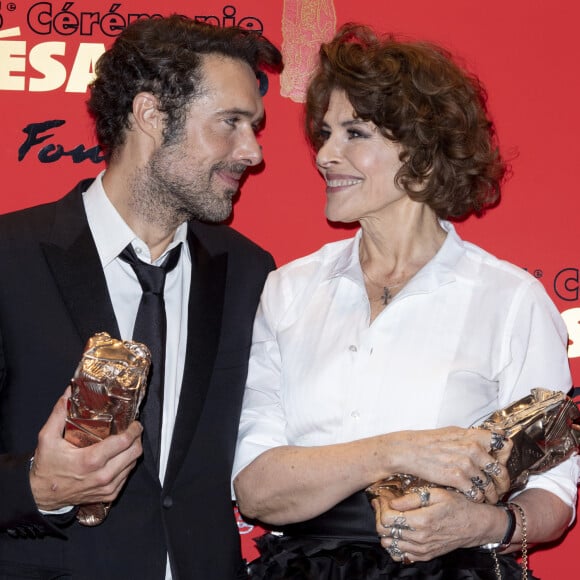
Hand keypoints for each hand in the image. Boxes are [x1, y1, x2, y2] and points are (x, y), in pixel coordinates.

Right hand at [29, 389, 143, 510]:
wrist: (41, 496)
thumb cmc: (46, 468)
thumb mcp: (47, 438)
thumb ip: (59, 413)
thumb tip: (68, 393)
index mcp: (91, 460)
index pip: (125, 442)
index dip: (134, 429)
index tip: (134, 422)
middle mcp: (103, 475)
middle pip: (135, 452)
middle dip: (137, 438)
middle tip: (132, 429)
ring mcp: (107, 487)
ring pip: (133, 464)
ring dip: (132, 451)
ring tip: (125, 441)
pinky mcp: (109, 495)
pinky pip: (127, 476)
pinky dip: (126, 464)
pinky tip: (118, 457)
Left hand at [371, 487, 501, 561]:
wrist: (476, 525)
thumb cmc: (458, 505)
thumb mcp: (436, 493)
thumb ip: (412, 499)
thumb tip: (392, 502)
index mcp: (421, 521)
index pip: (387, 519)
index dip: (380, 508)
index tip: (382, 499)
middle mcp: (420, 538)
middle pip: (385, 533)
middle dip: (379, 517)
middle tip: (383, 506)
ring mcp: (422, 550)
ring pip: (391, 545)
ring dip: (386, 531)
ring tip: (391, 517)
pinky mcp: (426, 555)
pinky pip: (402, 555)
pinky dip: (395, 544)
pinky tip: (400, 531)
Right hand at [385, 426, 511, 502]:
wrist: (409, 451)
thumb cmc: (429, 441)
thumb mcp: (453, 432)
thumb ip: (473, 436)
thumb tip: (493, 437)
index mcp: (473, 436)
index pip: (504, 444)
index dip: (505, 456)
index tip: (501, 463)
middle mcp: (473, 449)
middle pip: (501, 470)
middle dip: (502, 483)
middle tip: (500, 488)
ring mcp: (466, 464)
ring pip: (490, 486)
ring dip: (491, 495)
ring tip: (488, 498)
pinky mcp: (457, 479)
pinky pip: (477, 494)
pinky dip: (477, 498)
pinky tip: (473, 498)